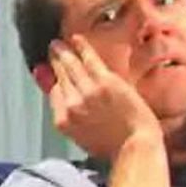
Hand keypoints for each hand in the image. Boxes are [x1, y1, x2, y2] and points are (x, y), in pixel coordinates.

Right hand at [39, 35, 162, 159]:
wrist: (136, 147)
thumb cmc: (111, 145)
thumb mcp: (79, 133)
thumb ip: (61, 109)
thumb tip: (50, 87)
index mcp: (63, 120)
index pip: (53, 92)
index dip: (53, 78)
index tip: (50, 68)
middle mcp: (71, 104)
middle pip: (59, 76)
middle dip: (55, 60)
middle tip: (54, 49)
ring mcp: (87, 92)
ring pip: (70, 66)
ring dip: (63, 52)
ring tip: (59, 44)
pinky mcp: (104, 82)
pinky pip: (88, 59)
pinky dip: (81, 47)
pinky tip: (76, 39)